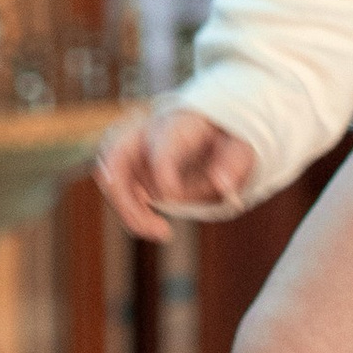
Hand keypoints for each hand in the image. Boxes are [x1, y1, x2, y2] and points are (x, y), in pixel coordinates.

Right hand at [96, 104, 257, 233]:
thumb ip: (234, 163)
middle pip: (116, 154)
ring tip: (161, 231)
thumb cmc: (228, 140)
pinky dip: (130, 210)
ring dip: (127, 209)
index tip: (174, 196)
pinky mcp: (131, 165)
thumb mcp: (243, 146)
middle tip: (155, 225)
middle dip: (125, 195)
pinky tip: (156, 226)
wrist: (217, 128)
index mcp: (180, 121)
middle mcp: (150, 129)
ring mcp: (135, 147)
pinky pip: (115, 186)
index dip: (163, 172)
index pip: (161, 142)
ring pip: (108, 174)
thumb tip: (222, 185)